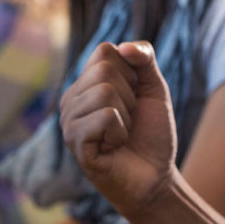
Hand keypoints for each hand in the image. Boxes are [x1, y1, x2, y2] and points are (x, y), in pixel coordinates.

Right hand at [60, 41, 177, 217]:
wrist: (155, 177)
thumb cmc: (151, 134)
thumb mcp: (153, 88)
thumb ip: (144, 58)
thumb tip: (125, 46)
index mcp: (85, 83)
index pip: (105, 50)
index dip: (131, 73)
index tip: (134, 98)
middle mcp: (71, 99)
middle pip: (105, 70)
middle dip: (130, 96)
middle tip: (128, 120)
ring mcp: (69, 121)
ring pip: (104, 92)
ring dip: (126, 117)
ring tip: (121, 135)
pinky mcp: (74, 142)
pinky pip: (105, 117)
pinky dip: (121, 133)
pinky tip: (113, 147)